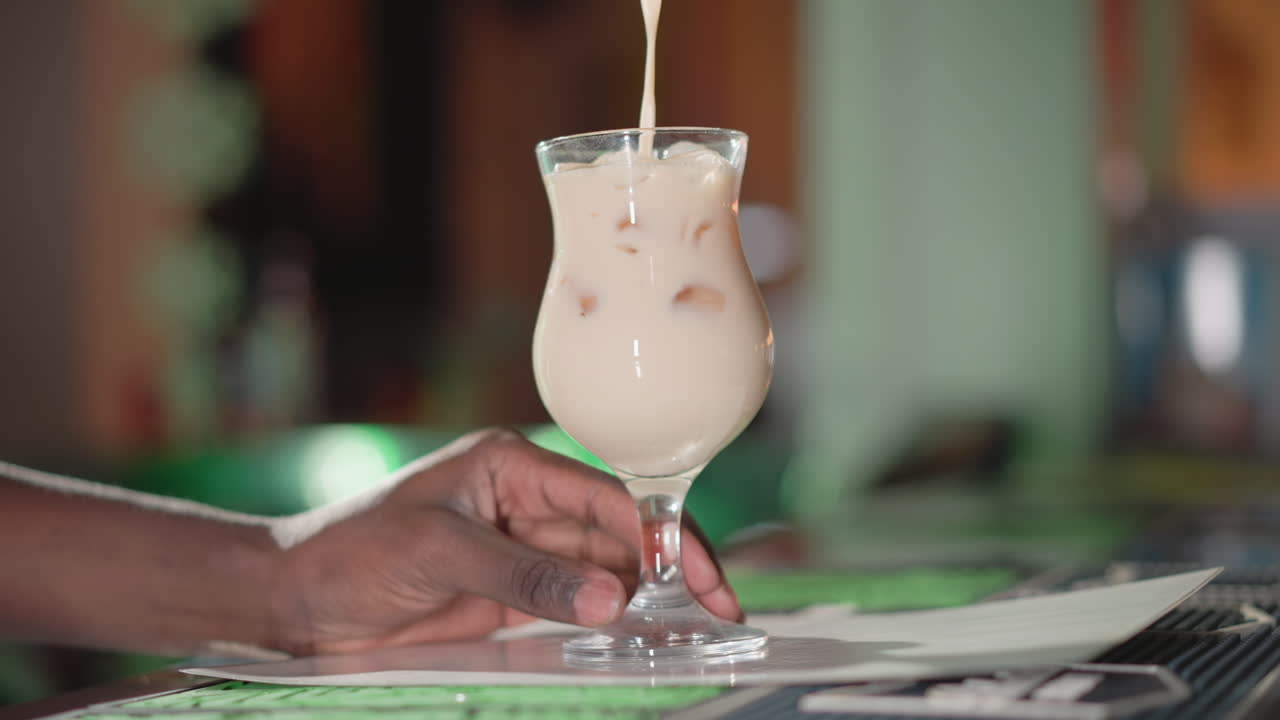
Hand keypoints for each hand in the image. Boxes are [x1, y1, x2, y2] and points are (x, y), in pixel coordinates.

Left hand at [268, 429, 741, 654]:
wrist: (294, 600)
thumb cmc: (350, 551)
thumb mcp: (441, 552)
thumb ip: (527, 575)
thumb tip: (612, 600)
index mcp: (511, 466)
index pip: (605, 497)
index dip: (661, 534)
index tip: (702, 575)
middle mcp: (524, 502)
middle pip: (616, 533)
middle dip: (667, 568)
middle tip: (717, 610)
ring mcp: (520, 549)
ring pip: (602, 570)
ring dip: (643, 597)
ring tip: (690, 627)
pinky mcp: (509, 592)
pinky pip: (573, 602)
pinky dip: (607, 619)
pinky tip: (637, 636)